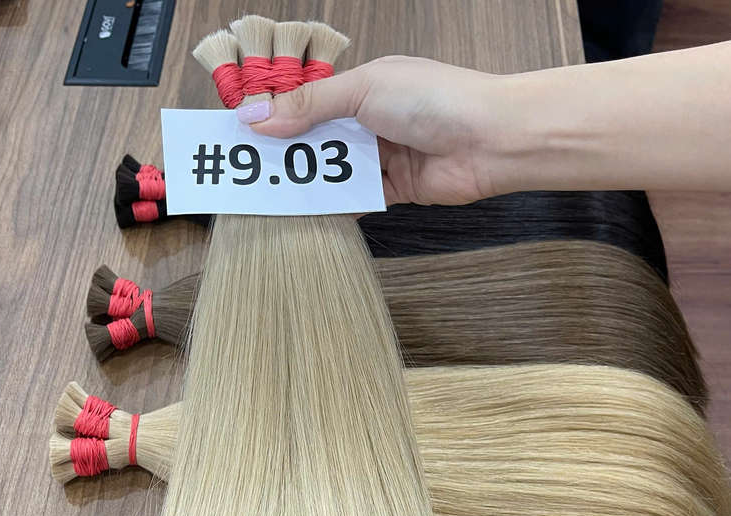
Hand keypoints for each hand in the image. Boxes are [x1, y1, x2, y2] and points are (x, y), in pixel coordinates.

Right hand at [244, 57, 509, 205]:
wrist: (490, 140)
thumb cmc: (433, 100)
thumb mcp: (363, 91)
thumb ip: (310, 107)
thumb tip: (256, 116)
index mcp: (360, 86)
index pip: (307, 100)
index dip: (275, 116)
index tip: (241, 133)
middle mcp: (369, 120)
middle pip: (316, 140)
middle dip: (285, 154)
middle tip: (246, 171)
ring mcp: (382, 156)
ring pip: (333, 172)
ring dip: (307, 182)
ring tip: (269, 195)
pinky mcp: (394, 190)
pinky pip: (356, 200)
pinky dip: (335, 207)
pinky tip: (306, 214)